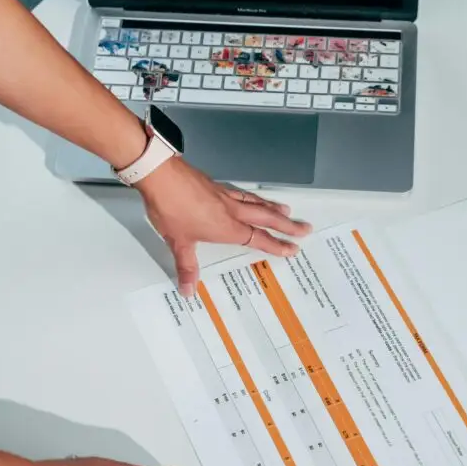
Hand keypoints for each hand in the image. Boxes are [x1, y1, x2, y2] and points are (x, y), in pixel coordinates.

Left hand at [137, 157, 312, 296]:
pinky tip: (253, 197)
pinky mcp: (215, 185)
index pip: (259, 239)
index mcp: (227, 227)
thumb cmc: (171, 208)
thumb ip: (186, 266)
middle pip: (267, 218)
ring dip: (274, 209)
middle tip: (305, 228)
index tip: (293, 249)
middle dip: (287, 225)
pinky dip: (254, 197)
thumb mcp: (178, 242)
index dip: (277, 246)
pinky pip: (242, 193)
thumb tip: (188, 289)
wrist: (160, 176)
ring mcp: (225, 195)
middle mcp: (231, 211)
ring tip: (286, 211)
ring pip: (257, 203)